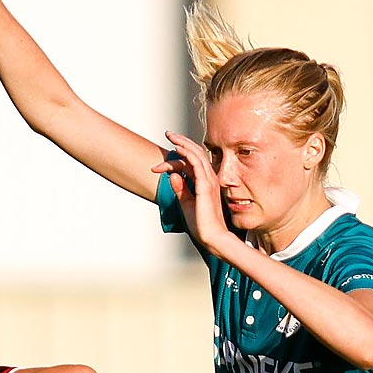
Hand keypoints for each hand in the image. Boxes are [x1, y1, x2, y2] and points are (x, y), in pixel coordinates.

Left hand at [152, 131, 234, 253]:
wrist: (211, 238)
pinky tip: (178, 148)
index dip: (178, 158)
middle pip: (196, 154)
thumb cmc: (201, 225)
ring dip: (183, 144)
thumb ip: (180, 189)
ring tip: (171, 137)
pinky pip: (197, 164)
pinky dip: (187, 154)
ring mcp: (209, 181)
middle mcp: (210, 179)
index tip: (162, 162)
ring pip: (197, 155)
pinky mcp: (206, 186)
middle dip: (182, 142)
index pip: (193, 163)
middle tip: (169, 134)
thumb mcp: (186, 204)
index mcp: (206, 183)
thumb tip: (172, 175)